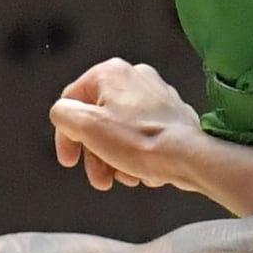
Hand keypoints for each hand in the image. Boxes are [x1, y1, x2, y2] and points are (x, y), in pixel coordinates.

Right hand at [50, 59, 203, 190]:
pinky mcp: (173, 114)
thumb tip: (65, 115)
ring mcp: (157, 95)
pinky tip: (140, 173)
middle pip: (99, 119)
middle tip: (99, 178)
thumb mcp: (87, 126)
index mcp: (111, 73)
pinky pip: (144, 135)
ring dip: (115, 157)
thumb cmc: (140, 141)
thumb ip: (64, 114)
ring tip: (123, 178)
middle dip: (95, 154)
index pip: (72, 102)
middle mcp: (135, 76)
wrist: (188, 157)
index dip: (65, 136)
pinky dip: (137, 154)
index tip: (70, 161)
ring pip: (121, 129)